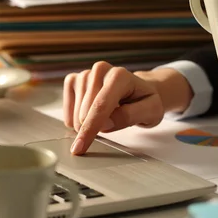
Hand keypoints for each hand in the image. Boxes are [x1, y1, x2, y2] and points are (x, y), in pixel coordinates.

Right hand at [63, 62, 192, 154]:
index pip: (101, 106)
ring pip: (75, 109)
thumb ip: (129, 116)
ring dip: (85, 122)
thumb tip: (105, 124)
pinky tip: (86, 117)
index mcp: (120, 76)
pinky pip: (66, 103)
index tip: (80, 147)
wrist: (141, 90)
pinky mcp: (75, 79)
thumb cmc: (145, 101)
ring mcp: (86, 74)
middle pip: (85, 110)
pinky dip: (73, 115)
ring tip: (104, 118)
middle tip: (112, 124)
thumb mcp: (150, 112)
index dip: (90, 128)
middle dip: (92, 127)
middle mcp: (101, 70)